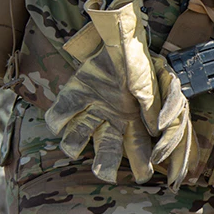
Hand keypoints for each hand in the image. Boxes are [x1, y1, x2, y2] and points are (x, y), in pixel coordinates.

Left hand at [45, 0, 192, 184]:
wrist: (117, 38)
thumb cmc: (137, 61)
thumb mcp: (148, 83)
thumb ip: (149, 106)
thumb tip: (155, 128)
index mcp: (131, 120)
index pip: (137, 149)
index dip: (141, 164)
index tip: (143, 175)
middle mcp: (110, 120)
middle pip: (106, 151)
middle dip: (105, 165)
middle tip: (104, 174)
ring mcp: (90, 110)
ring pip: (77, 139)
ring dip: (74, 143)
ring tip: (73, 146)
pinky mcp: (73, 97)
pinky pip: (58, 117)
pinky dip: (58, 120)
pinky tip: (61, 118)